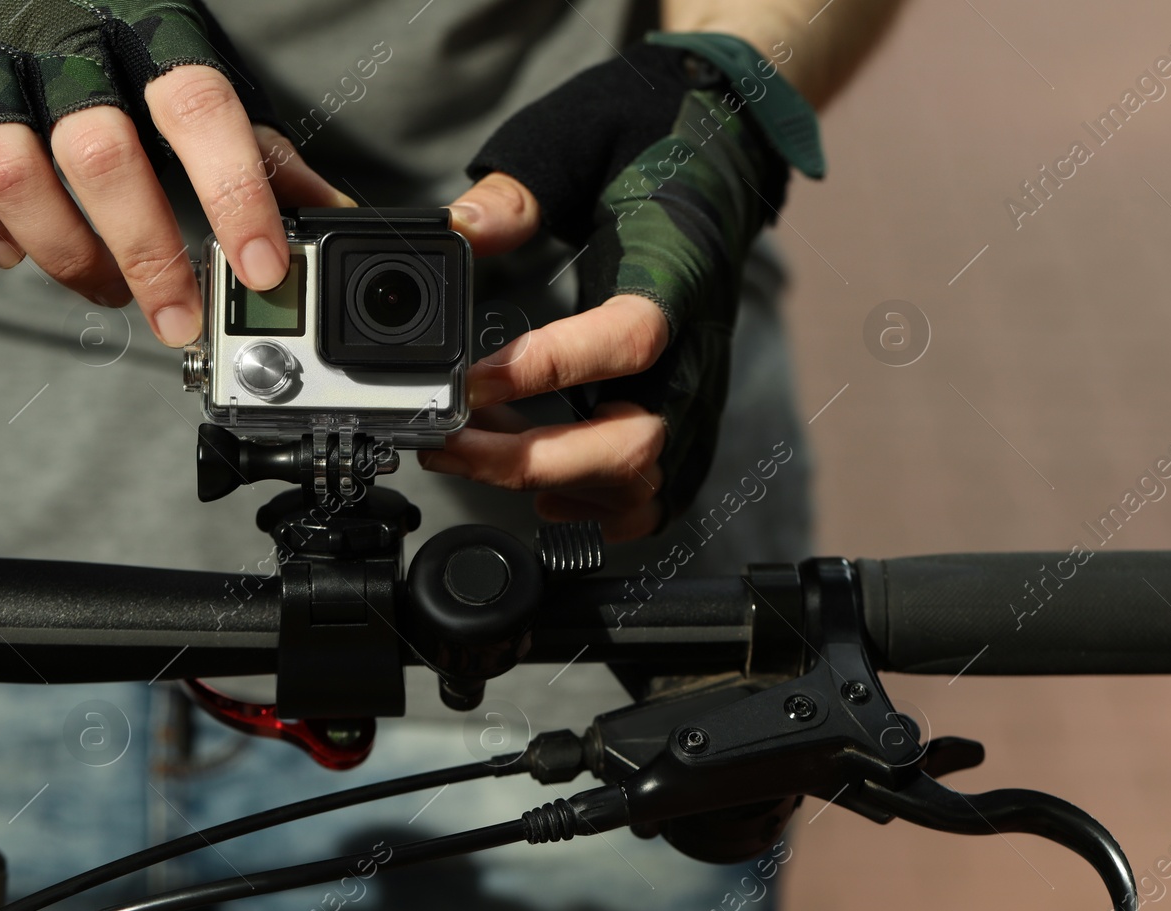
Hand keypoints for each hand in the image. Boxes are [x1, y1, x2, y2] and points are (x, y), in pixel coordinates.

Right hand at [0, 0, 350, 345]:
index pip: (200, 107)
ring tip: (107, 286)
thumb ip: (256, 147)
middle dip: (146, 253)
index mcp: (149, 33)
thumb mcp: (195, 74)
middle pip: (102, 155)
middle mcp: (65, 46)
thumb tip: (334, 217)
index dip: (235, 193)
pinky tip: (20, 252)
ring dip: (68, 254)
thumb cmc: (115, 44)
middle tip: (179, 316)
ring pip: (16, 175)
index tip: (261, 266)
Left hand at [418, 36, 821, 539]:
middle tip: (448, 442)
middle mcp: (698, 348)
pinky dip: (598, 509)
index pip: (627, 342)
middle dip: (532, 457)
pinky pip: (657, 496)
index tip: (468, 381)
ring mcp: (701, 392)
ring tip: (478, 457)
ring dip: (555, 486)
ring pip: (645, 483)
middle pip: (636, 443)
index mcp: (675, 273)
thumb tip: (460, 233)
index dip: (547, 372)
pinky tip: (544, 491)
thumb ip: (514, 194)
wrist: (723, 153)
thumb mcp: (572, 141)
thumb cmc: (648, 143)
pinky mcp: (692, 418)